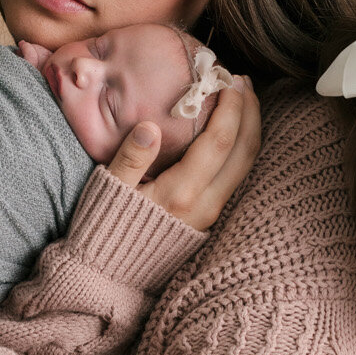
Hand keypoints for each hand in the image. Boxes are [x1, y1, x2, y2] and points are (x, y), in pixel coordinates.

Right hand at [108, 77, 262, 230]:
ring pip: (246, 165)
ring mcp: (211, 213)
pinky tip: (234, 129)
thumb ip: (129, 159)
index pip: (219, 141)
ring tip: (244, 98)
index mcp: (181, 193)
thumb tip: (149, 127)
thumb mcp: (108, 191)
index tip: (226, 79)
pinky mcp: (210, 218)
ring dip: (250, 127)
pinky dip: (242, 146)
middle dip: (249, 111)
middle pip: (244, 151)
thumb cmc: (105, 229)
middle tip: (241, 80)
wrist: (112, 275)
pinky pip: (237, 176)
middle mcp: (205, 205)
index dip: (229, 107)